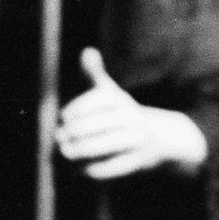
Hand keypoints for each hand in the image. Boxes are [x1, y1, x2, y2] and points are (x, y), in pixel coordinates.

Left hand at [57, 48, 208, 179]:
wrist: (159, 137)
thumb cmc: (121, 111)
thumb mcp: (110, 90)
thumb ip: (94, 73)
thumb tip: (87, 51)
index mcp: (120, 98)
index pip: (94, 100)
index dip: (74, 110)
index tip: (62, 117)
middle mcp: (130, 117)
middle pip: (95, 125)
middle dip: (73, 133)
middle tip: (59, 137)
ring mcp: (133, 140)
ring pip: (101, 146)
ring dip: (78, 151)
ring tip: (64, 152)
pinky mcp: (133, 162)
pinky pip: (107, 167)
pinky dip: (89, 168)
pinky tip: (77, 168)